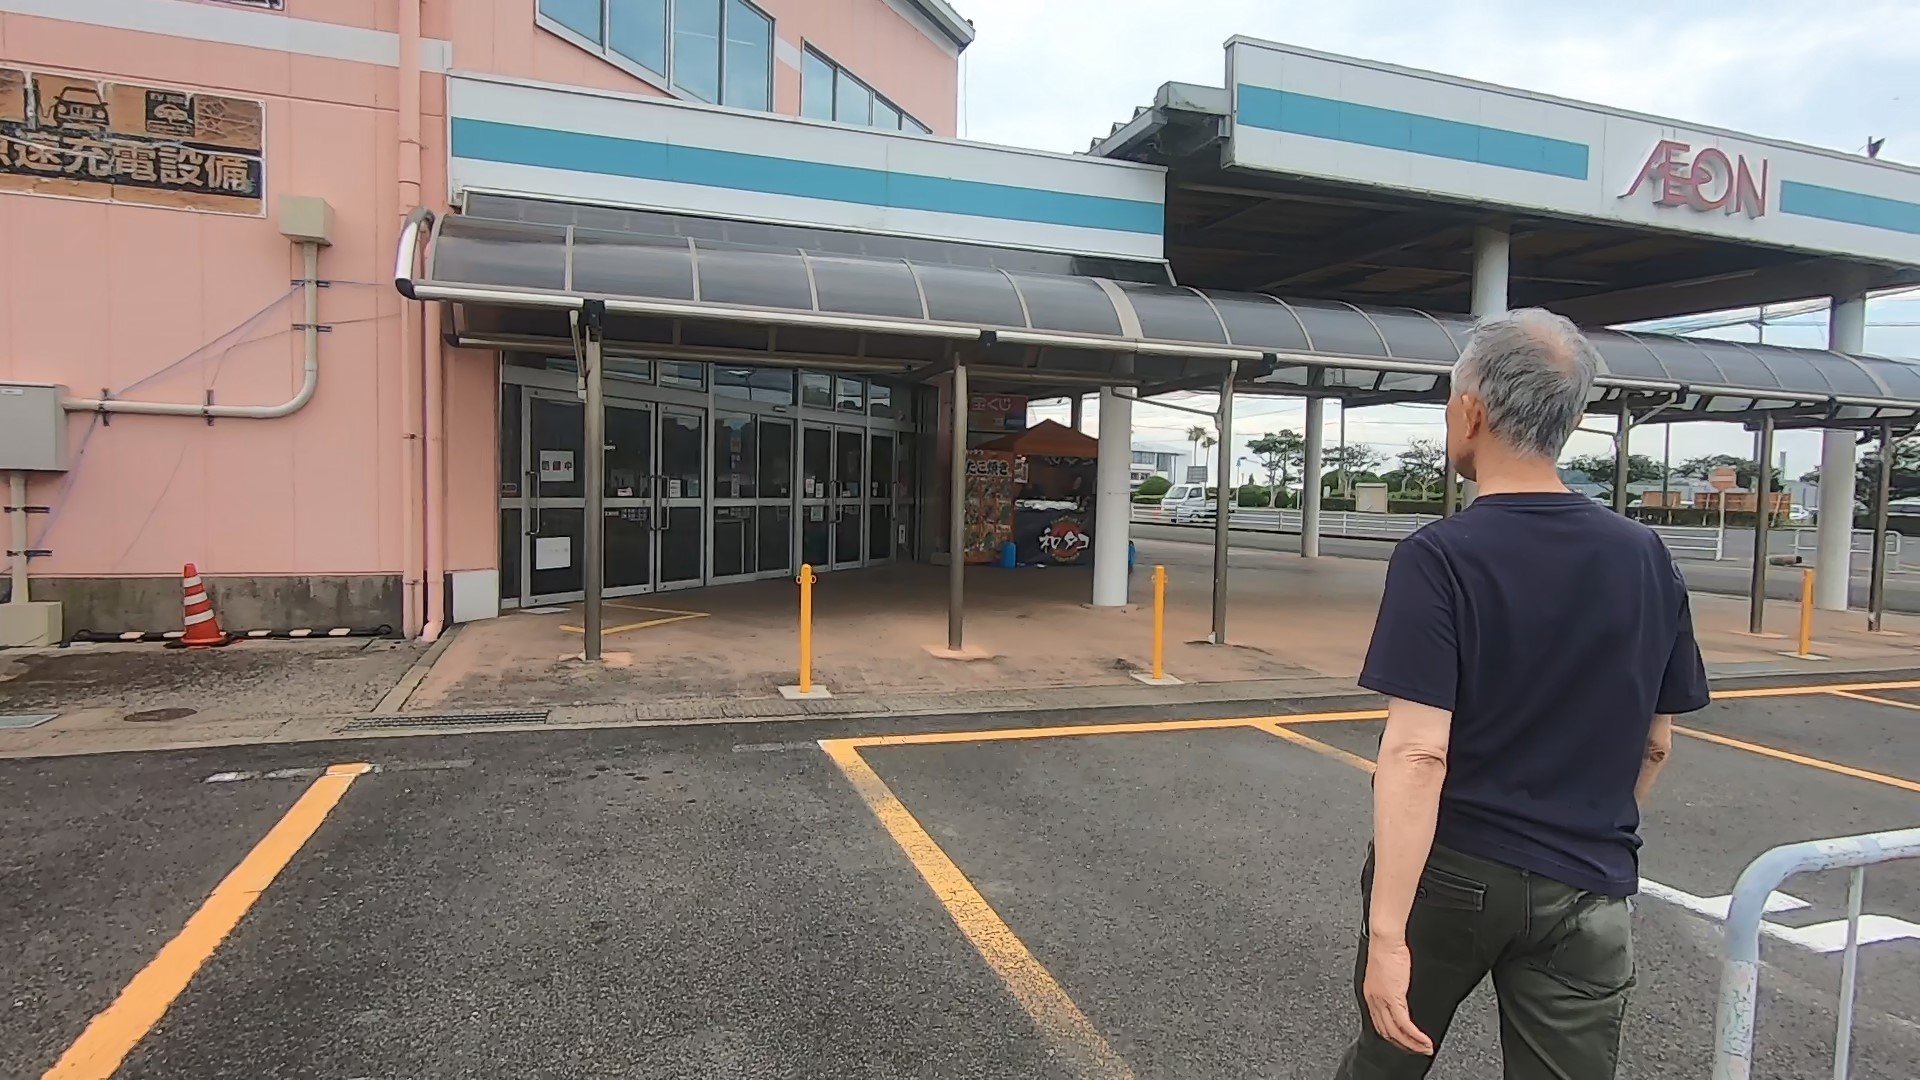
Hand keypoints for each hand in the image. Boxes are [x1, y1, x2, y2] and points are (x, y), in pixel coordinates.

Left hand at [1364, 935, 1434, 1055]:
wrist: (1385, 939)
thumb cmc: (1387, 948)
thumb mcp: (1389, 972)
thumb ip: (1393, 986)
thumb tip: (1402, 993)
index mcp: (1371, 994)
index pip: (1379, 1023)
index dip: (1392, 1036)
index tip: (1404, 1041)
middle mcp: (1373, 1000)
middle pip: (1386, 1031)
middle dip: (1403, 1044)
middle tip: (1416, 1050)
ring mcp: (1382, 1001)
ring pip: (1396, 1032)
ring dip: (1412, 1044)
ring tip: (1425, 1048)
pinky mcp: (1393, 999)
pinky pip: (1405, 1025)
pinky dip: (1416, 1036)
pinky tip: (1425, 1041)